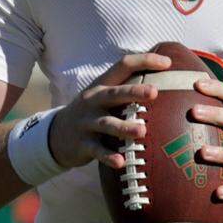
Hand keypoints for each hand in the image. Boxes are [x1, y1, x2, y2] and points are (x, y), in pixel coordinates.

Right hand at [48, 52, 170, 170]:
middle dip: (133, 92)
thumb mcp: (102, 96)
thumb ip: (125, 88)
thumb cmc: (91, 113)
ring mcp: (86, 122)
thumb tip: (164, 82)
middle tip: (154, 93)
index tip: (168, 62)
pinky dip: (108, 156)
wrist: (54, 135)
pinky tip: (121, 161)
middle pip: (114, 94)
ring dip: (124, 127)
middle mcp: (93, 100)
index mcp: (102, 85)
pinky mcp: (82, 144)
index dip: (144, 61)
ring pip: (106, 124)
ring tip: (142, 131)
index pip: (123, 66)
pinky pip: (97, 150)